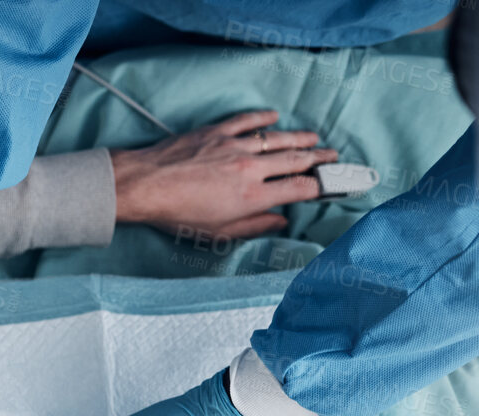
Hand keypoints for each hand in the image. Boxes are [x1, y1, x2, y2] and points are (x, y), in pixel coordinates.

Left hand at [112, 110, 335, 239]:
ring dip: (300, 138)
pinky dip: (264, 118)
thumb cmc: (176, 215)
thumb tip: (280, 222)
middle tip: (334, 157)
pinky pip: (248, 120)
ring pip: (277, 138)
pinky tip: (274, 117)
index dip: (321, 187)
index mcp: (252, 197)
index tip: (333, 185)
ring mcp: (234, 145)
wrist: (144, 185)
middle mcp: (249, 168)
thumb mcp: (216, 234)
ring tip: (315, 139)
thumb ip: (253, 226)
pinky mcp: (217, 131)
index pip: (299, 188)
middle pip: (295, 160)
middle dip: (320, 159)